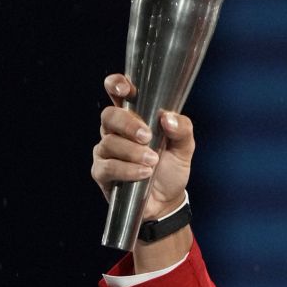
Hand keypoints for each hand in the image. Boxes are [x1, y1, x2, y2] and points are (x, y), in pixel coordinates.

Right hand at [92, 73, 194, 220]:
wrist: (167, 202)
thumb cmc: (171, 168)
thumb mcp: (184, 147)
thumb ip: (182, 129)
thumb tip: (167, 118)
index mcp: (134, 116)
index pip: (118, 92)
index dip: (116, 84)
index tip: (124, 89)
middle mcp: (115, 130)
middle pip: (109, 115)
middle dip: (127, 124)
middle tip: (147, 136)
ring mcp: (106, 150)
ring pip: (109, 142)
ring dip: (132, 152)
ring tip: (152, 161)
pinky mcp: (102, 172)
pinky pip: (108, 166)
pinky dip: (127, 170)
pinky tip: (143, 173)